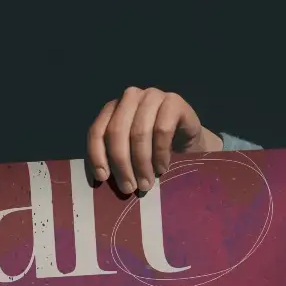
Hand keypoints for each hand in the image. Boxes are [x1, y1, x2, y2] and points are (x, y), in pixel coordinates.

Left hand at [87, 86, 222, 194]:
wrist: (187, 145)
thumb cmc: (153, 152)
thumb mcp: (130, 156)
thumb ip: (114, 160)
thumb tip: (100, 178)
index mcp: (113, 109)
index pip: (97, 131)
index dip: (97, 155)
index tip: (103, 178)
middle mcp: (130, 97)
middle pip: (117, 131)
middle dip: (121, 164)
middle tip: (129, 188)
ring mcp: (152, 96)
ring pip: (139, 131)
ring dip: (141, 163)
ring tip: (146, 183)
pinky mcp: (174, 102)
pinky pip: (162, 129)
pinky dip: (160, 153)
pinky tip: (162, 168)